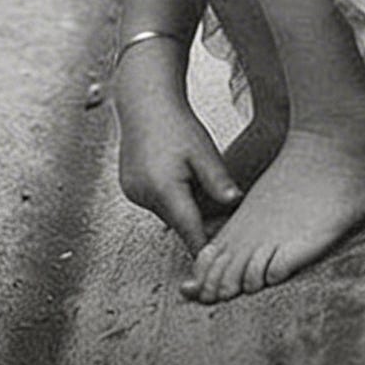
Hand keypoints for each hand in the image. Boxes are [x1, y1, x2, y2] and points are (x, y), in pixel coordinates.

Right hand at [116, 76, 243, 255]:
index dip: (207, 249)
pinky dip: (172, 200)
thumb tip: (235, 203)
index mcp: (164, 190)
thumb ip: (218, 181)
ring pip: (169, 215)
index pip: (190, 233)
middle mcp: (144, 196)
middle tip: (224, 213)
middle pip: (180, 225)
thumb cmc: (176, 123)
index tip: (221, 263)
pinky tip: (182, 179)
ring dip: (186, 210)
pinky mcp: (130, 188)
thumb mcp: (204, 151)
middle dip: (200, 224)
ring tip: (200, 186)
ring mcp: (134, 193)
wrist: (144, 100)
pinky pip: (157, 204)